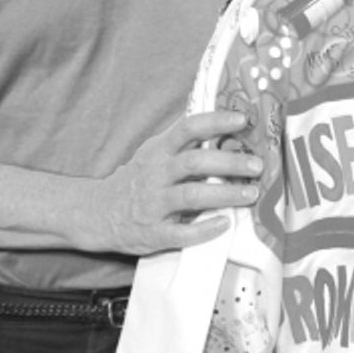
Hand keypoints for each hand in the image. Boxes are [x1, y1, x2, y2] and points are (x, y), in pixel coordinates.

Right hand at [92, 109, 262, 254]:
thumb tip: (227, 127)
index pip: (187, 129)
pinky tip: (224, 224)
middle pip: (194, 162)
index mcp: (159, 152)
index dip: (215, 121)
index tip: (242, 119)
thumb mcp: (155, 154)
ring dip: (224, 194)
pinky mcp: (153, 233)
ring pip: (190, 196)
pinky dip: (204, 229)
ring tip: (250, 193)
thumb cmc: (137, 180)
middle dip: (228, 162)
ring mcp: (153, 204)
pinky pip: (180, 233)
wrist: (97, 214)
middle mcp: (155, 175)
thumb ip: (186, 143)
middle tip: (256, 165)